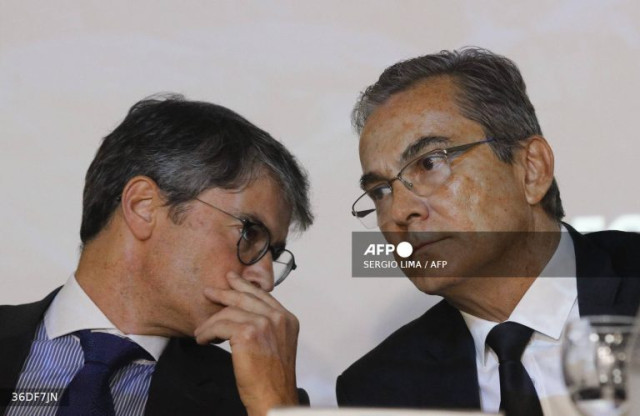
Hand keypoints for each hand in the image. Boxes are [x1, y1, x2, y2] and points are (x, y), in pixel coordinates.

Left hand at [194, 272, 299, 415]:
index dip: (245, 287)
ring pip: (230, 313)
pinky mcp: (248, 333)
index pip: (263, 296)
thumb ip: (267, 327)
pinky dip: (207, 332)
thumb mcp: (277, 346)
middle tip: (210, 291)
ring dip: (211, 322)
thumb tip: (242, 316)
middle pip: (246, 297)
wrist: (274, 397)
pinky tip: (202, 339)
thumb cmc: (273, 379)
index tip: (232, 280)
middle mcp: (278, 318)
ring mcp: (264, 324)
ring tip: (201, 331)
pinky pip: (220, 325)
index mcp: (287, 319)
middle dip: (225, 293)